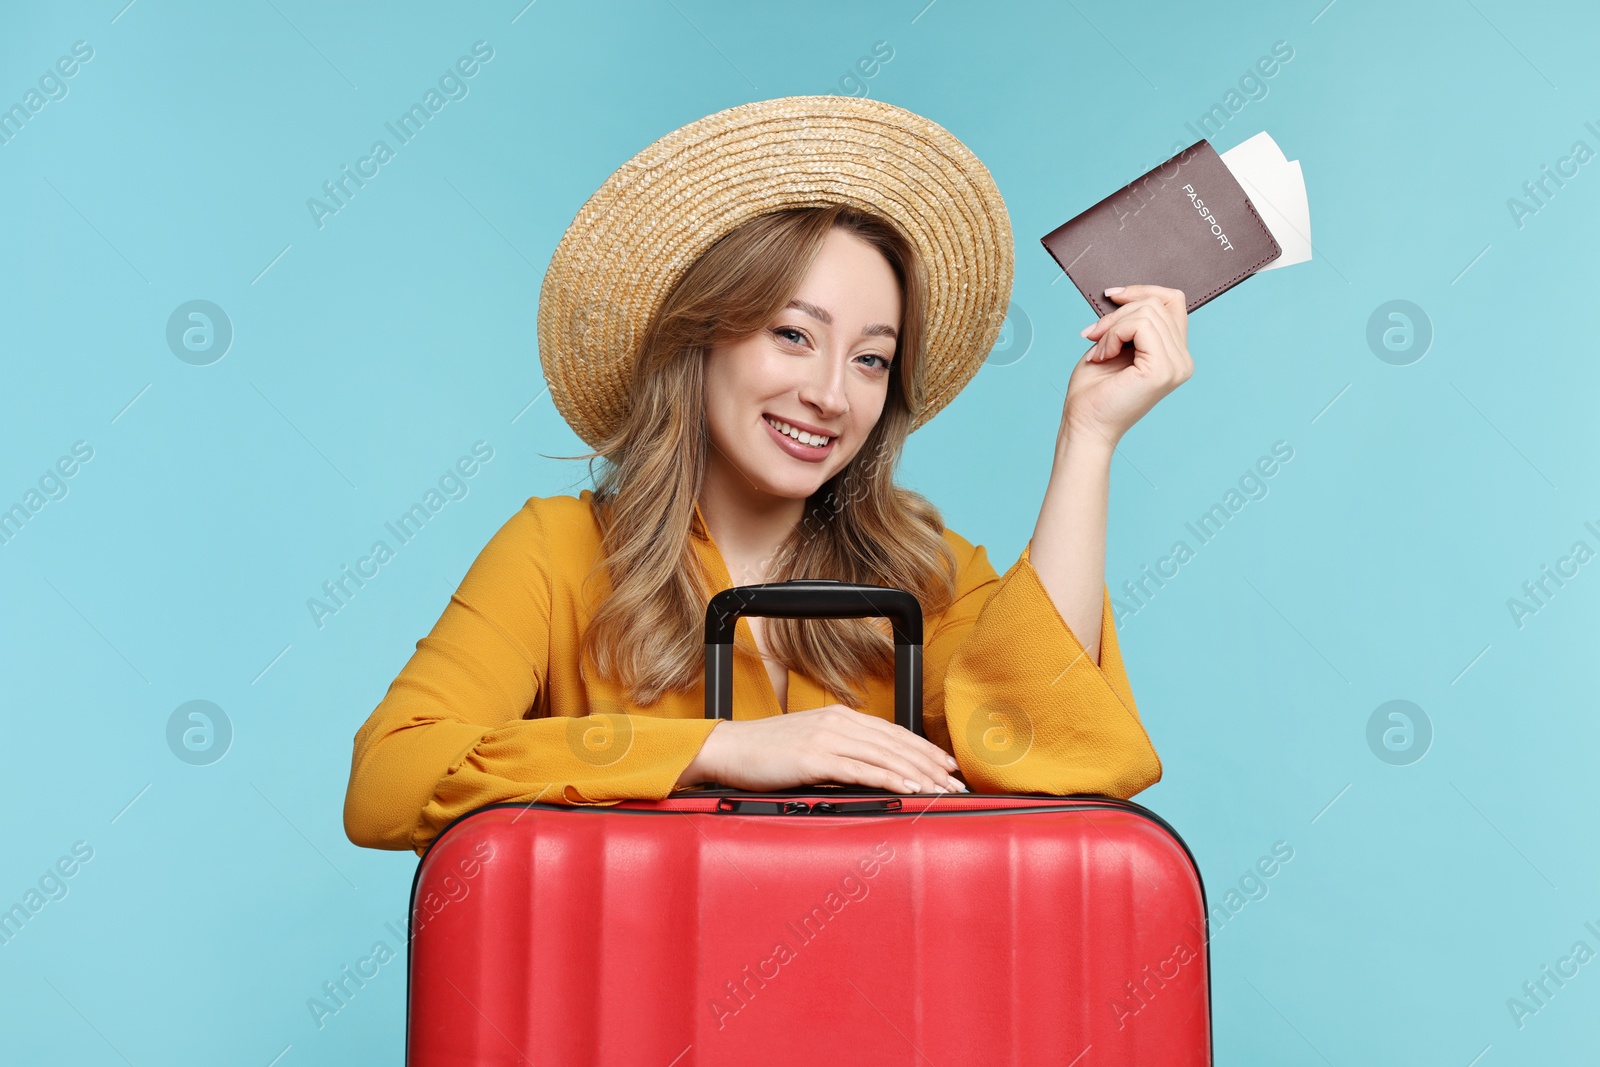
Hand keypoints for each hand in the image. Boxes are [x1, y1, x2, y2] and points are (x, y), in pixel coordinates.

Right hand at [676, 704, 967, 793]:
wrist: (728, 749)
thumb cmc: (765, 753)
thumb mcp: (809, 745)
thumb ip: (839, 752)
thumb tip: (868, 771)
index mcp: (840, 717)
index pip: (893, 732)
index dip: (924, 748)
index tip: (946, 765)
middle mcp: (839, 723)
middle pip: (897, 742)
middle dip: (931, 763)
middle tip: (956, 781)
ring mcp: (828, 738)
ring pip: (886, 755)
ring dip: (919, 773)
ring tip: (942, 788)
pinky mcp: (816, 757)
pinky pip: (862, 769)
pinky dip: (891, 779)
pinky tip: (910, 788)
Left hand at [1062, 284, 1193, 450]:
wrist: (1084, 425)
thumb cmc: (1094, 391)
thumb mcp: (1115, 344)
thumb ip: (1131, 322)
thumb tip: (1127, 294)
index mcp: (1175, 354)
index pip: (1173, 302)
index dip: (1142, 291)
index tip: (1111, 296)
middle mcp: (1182, 360)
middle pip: (1157, 303)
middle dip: (1117, 313)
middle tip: (1093, 335)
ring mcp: (1176, 365)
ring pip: (1147, 312)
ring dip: (1112, 326)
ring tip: (1098, 351)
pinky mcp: (1162, 369)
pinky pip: (1140, 326)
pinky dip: (1114, 334)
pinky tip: (1102, 355)